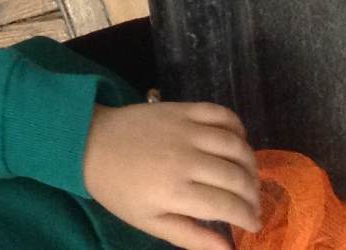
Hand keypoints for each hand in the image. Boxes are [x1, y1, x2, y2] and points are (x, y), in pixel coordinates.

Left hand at [82, 101, 259, 249]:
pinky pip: (221, 114)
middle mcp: (185, 159)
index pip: (228, 205)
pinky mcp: (182, 109)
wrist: (90, 143)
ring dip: (251, 162)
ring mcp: (185, 130)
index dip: (249, 217)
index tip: (254, 224)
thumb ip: (191, 238)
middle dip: (254, 194)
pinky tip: (239, 141)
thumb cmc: (119, 189)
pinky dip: (238, 126)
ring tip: (250, 176)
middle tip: (253, 203)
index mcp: (176, 192)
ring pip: (236, 145)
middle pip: (237, 177)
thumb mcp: (150, 222)